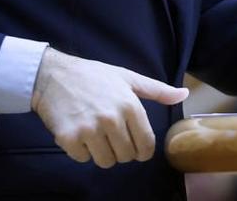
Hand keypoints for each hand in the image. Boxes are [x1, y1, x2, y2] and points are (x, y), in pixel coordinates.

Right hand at [31, 47, 188, 167]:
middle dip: (121, 150)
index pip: (146, 144)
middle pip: (126, 156)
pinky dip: (82, 151)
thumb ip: (157, 90)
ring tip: (96, 134)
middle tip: (112, 136)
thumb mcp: (128, 78)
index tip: (136, 148)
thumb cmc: (94, 76)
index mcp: (129, 105)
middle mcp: (111, 118)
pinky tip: (79, 133)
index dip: (143, 151)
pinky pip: (83, 159)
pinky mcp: (69, 138)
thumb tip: (183, 94)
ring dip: (102, 152)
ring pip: (105, 161)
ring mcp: (89, 129)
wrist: (53, 75)